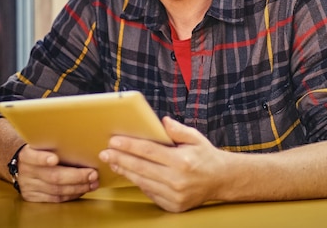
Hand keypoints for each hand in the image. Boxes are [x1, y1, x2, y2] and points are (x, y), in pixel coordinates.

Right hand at [15, 145, 98, 201]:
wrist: (21, 162)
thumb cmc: (40, 149)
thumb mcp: (41, 143)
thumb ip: (55, 144)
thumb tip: (81, 143)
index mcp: (26, 155)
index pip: (33, 157)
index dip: (43, 158)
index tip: (54, 159)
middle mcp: (26, 171)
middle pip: (52, 176)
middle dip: (76, 176)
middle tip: (93, 174)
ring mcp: (28, 186)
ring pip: (56, 190)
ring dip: (78, 188)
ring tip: (93, 183)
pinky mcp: (32, 197)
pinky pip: (55, 199)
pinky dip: (71, 195)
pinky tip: (83, 190)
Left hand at [99, 116, 227, 211]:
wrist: (222, 180)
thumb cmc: (206, 156)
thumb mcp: (195, 138)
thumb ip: (178, 130)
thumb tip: (162, 121)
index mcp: (181, 161)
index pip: (149, 151)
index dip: (129, 145)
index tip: (114, 141)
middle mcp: (177, 180)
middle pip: (141, 168)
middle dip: (120, 158)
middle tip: (105, 152)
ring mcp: (174, 195)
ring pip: (142, 182)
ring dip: (125, 171)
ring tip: (113, 161)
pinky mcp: (173, 206)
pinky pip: (150, 193)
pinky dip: (138, 183)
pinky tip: (129, 174)